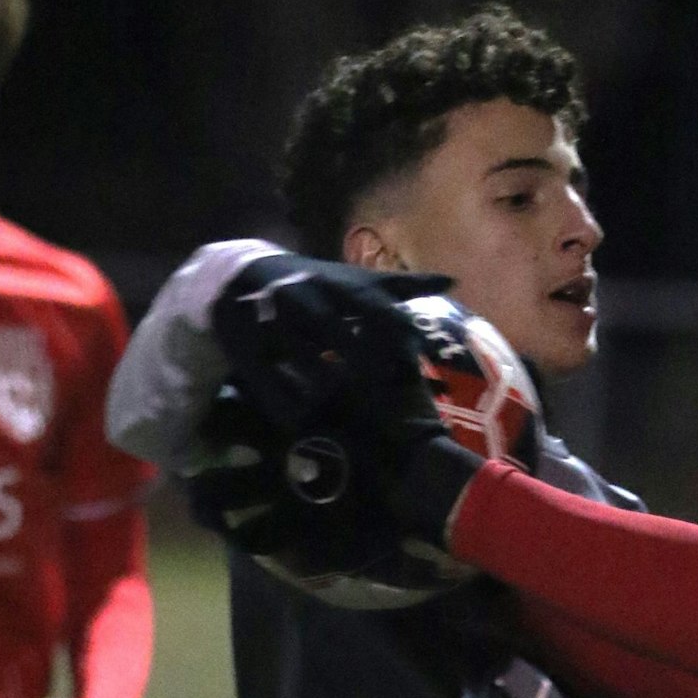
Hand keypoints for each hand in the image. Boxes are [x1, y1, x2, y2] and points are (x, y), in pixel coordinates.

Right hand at [207, 252, 453, 432]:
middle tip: (380, 393)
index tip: (412, 367)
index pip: (376, 310)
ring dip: (321, 380)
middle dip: (360, 361)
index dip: (396, 337)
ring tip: (340, 404)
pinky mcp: (246, 344)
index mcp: (340, 285)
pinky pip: (264, 376)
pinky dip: (282, 401)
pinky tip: (300, 422)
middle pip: (336, 330)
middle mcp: (309, 298)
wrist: (244, 275)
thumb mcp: (358, 280)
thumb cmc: (317, 283)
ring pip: (299, 354)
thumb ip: (403, 287)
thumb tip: (453, 281)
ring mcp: (274, 321)